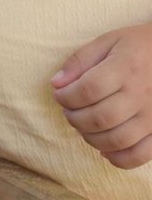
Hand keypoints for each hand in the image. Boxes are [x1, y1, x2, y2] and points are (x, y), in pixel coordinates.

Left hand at [51, 23, 151, 168]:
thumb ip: (79, 60)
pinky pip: (138, 156)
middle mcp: (142, 94)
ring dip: (90, 138)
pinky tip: (105, 148)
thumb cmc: (139, 48)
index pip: (88, 90)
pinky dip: (117, 158)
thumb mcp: (109, 41)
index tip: (60, 95)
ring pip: (115, 140)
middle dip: (74, 118)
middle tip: (70, 110)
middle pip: (99, 118)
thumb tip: (56, 84)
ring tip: (85, 125)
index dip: (66, 97)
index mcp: (127, 68)